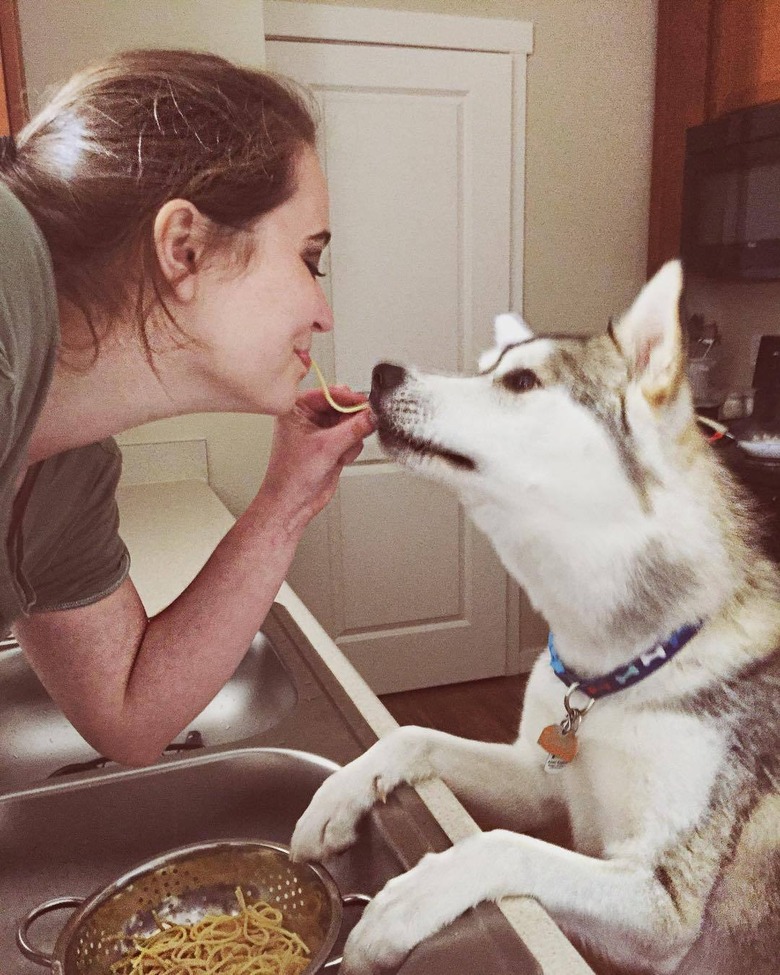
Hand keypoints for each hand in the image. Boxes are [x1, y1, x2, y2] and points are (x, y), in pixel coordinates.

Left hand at [255, 385, 375, 535]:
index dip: (347, 398)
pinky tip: (342, 458)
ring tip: (343, 450)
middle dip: (352, 419)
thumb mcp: (326, 447)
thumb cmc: (292, 476)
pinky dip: (352, 447)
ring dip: (352, 436)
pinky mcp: (331, 445)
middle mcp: (308, 419)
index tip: (364, 403)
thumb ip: (353, 429)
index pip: (327, 394)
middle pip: (341, 407)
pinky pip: (352, 437)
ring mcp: (321, 432)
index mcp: (297, 410)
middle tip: (363, 424)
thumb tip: (371, 416)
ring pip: (350, 422)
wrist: (293, 502)